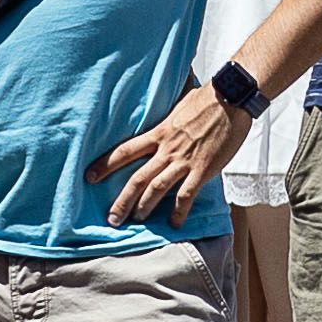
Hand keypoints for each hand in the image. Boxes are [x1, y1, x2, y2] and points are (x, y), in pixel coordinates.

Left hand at [96, 81, 253, 226]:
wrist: (232, 100)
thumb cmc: (208, 98)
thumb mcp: (178, 104)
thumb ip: (167, 114)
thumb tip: (162, 110)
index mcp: (159, 133)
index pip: (124, 151)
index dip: (105, 165)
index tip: (90, 177)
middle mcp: (167, 149)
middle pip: (137, 178)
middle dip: (122, 200)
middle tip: (112, 217)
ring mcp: (184, 161)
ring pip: (157, 188)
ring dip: (144, 207)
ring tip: (137, 220)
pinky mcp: (203, 169)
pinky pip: (187, 194)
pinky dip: (179, 211)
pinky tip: (175, 222)